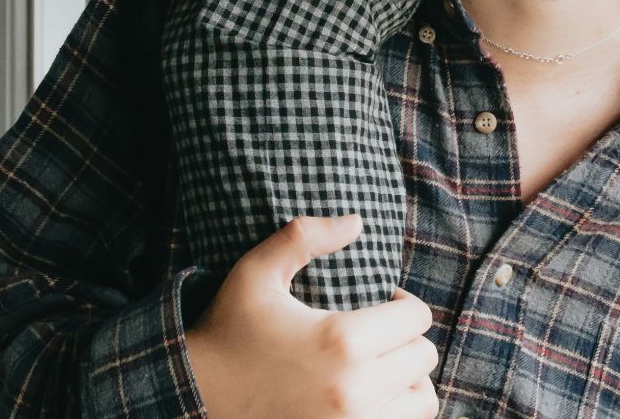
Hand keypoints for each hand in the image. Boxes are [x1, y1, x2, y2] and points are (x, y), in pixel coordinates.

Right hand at [185, 214, 439, 417]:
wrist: (195, 397)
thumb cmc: (227, 331)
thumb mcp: (255, 274)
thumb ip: (303, 236)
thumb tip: (357, 221)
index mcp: (342, 341)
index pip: (417, 318)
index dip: (404, 304)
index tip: (383, 302)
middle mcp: (356, 390)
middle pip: (423, 358)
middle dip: (407, 340)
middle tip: (381, 333)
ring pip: (422, 401)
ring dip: (409, 380)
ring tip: (383, 367)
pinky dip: (396, 411)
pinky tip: (371, 396)